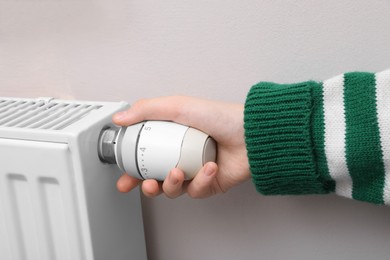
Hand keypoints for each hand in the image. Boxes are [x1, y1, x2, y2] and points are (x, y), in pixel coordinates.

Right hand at [112, 96, 249, 198]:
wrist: (251, 133)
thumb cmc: (220, 117)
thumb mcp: (178, 106)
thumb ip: (147, 110)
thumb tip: (120, 118)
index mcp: (173, 139)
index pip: (146, 156)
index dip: (132, 168)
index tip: (124, 175)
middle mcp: (182, 156)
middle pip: (157, 178)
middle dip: (148, 187)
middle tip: (146, 184)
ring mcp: (195, 171)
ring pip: (174, 189)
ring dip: (171, 184)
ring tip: (177, 172)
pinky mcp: (210, 184)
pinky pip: (196, 190)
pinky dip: (200, 181)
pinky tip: (209, 168)